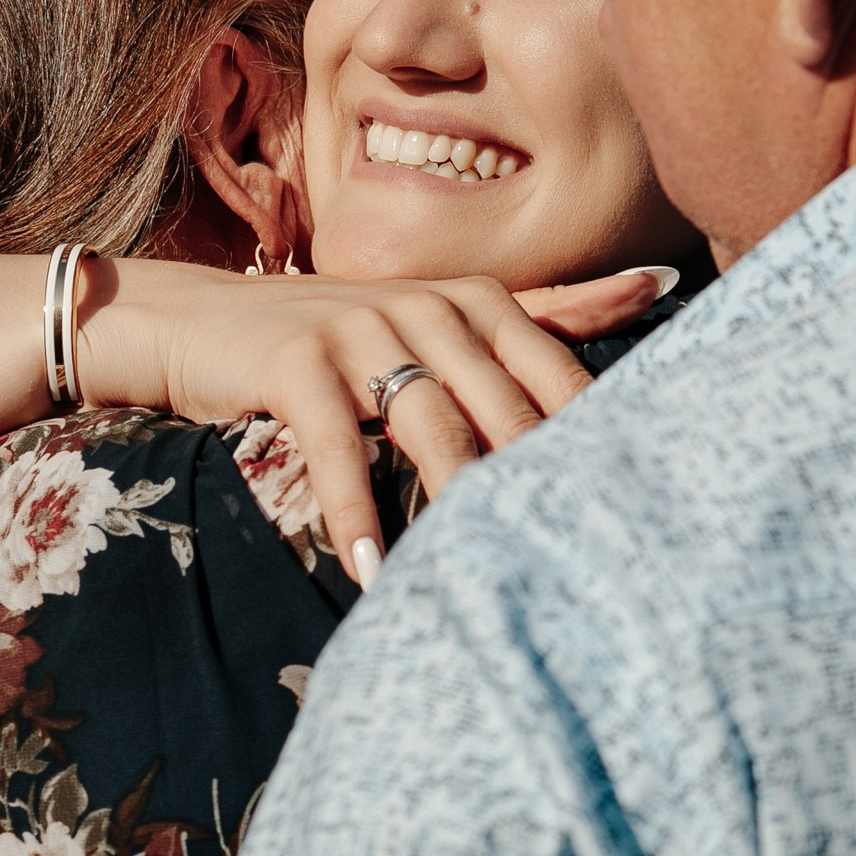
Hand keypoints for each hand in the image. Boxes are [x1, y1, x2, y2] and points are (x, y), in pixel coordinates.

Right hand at [83, 262, 669, 581]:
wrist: (200, 320)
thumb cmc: (335, 335)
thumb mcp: (439, 315)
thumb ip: (544, 309)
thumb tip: (654, 286)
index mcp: (477, 301)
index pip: (558, 375)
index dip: (590, 443)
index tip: (624, 513)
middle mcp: (428, 306)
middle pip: (504, 409)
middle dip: (536, 484)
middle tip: (573, 560)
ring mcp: (361, 328)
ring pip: (432, 426)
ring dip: (458, 502)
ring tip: (484, 569)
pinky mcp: (298, 360)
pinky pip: (338, 445)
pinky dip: (356, 510)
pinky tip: (370, 568)